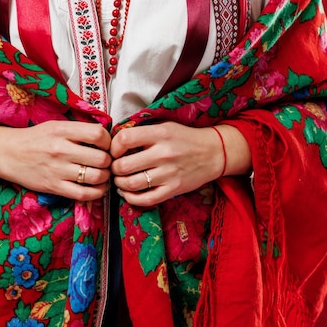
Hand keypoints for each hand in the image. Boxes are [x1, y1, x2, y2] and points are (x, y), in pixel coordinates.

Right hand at [0, 116, 111, 201]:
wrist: (7, 153)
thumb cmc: (35, 138)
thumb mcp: (55, 125)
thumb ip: (78, 130)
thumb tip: (106, 136)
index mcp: (62, 130)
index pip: (98, 134)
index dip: (108, 141)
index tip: (106, 146)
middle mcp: (60, 149)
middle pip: (101, 158)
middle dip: (109, 162)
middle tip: (106, 163)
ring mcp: (57, 170)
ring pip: (96, 177)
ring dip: (105, 178)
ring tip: (102, 175)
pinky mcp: (54, 187)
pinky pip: (83, 194)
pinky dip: (97, 193)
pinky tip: (97, 188)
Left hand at [110, 122, 250, 205]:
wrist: (214, 153)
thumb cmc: (185, 138)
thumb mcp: (165, 126)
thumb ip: (143, 132)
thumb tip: (116, 141)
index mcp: (160, 134)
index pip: (125, 139)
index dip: (113, 147)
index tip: (114, 151)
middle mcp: (164, 154)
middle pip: (124, 165)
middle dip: (114, 168)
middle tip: (115, 168)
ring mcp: (169, 174)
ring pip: (132, 184)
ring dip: (119, 183)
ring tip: (119, 180)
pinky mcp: (173, 190)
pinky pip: (145, 199)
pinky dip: (130, 198)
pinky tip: (128, 193)